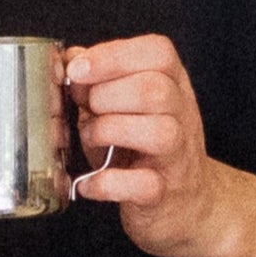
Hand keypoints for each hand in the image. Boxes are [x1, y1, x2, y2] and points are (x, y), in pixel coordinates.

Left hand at [64, 34, 230, 256]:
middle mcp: (182, 117)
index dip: (113, 56)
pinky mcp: (165, 194)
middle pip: (156, 90)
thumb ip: (99, 80)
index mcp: (173, 86)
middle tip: (86, 108)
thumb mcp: (123, 106)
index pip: (158, 52)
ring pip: (159, 132)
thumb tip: (71, 58)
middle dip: (106, 95)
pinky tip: (87, 183)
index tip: (78, 70)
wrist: (183, 204)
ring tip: (90, 138)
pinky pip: (143, 185)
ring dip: (109, 131)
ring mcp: (177, 156)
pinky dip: (107, 183)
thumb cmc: (142, 150)